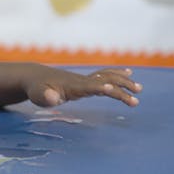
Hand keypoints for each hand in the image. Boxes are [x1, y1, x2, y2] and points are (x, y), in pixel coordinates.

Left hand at [25, 66, 140, 107]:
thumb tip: (52, 98)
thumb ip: (45, 97)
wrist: (35, 77)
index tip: (112, 90)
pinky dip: (117, 75)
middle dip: (120, 89)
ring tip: (138, 89)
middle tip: (135, 99)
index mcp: (72, 86)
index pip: (89, 86)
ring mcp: (84, 80)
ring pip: (108, 77)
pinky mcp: (85, 82)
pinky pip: (105, 76)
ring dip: (123, 82)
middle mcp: (82, 81)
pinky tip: (129, 75)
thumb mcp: (37, 95)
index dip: (100, 88)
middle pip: (105, 81)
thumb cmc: (36, 89)